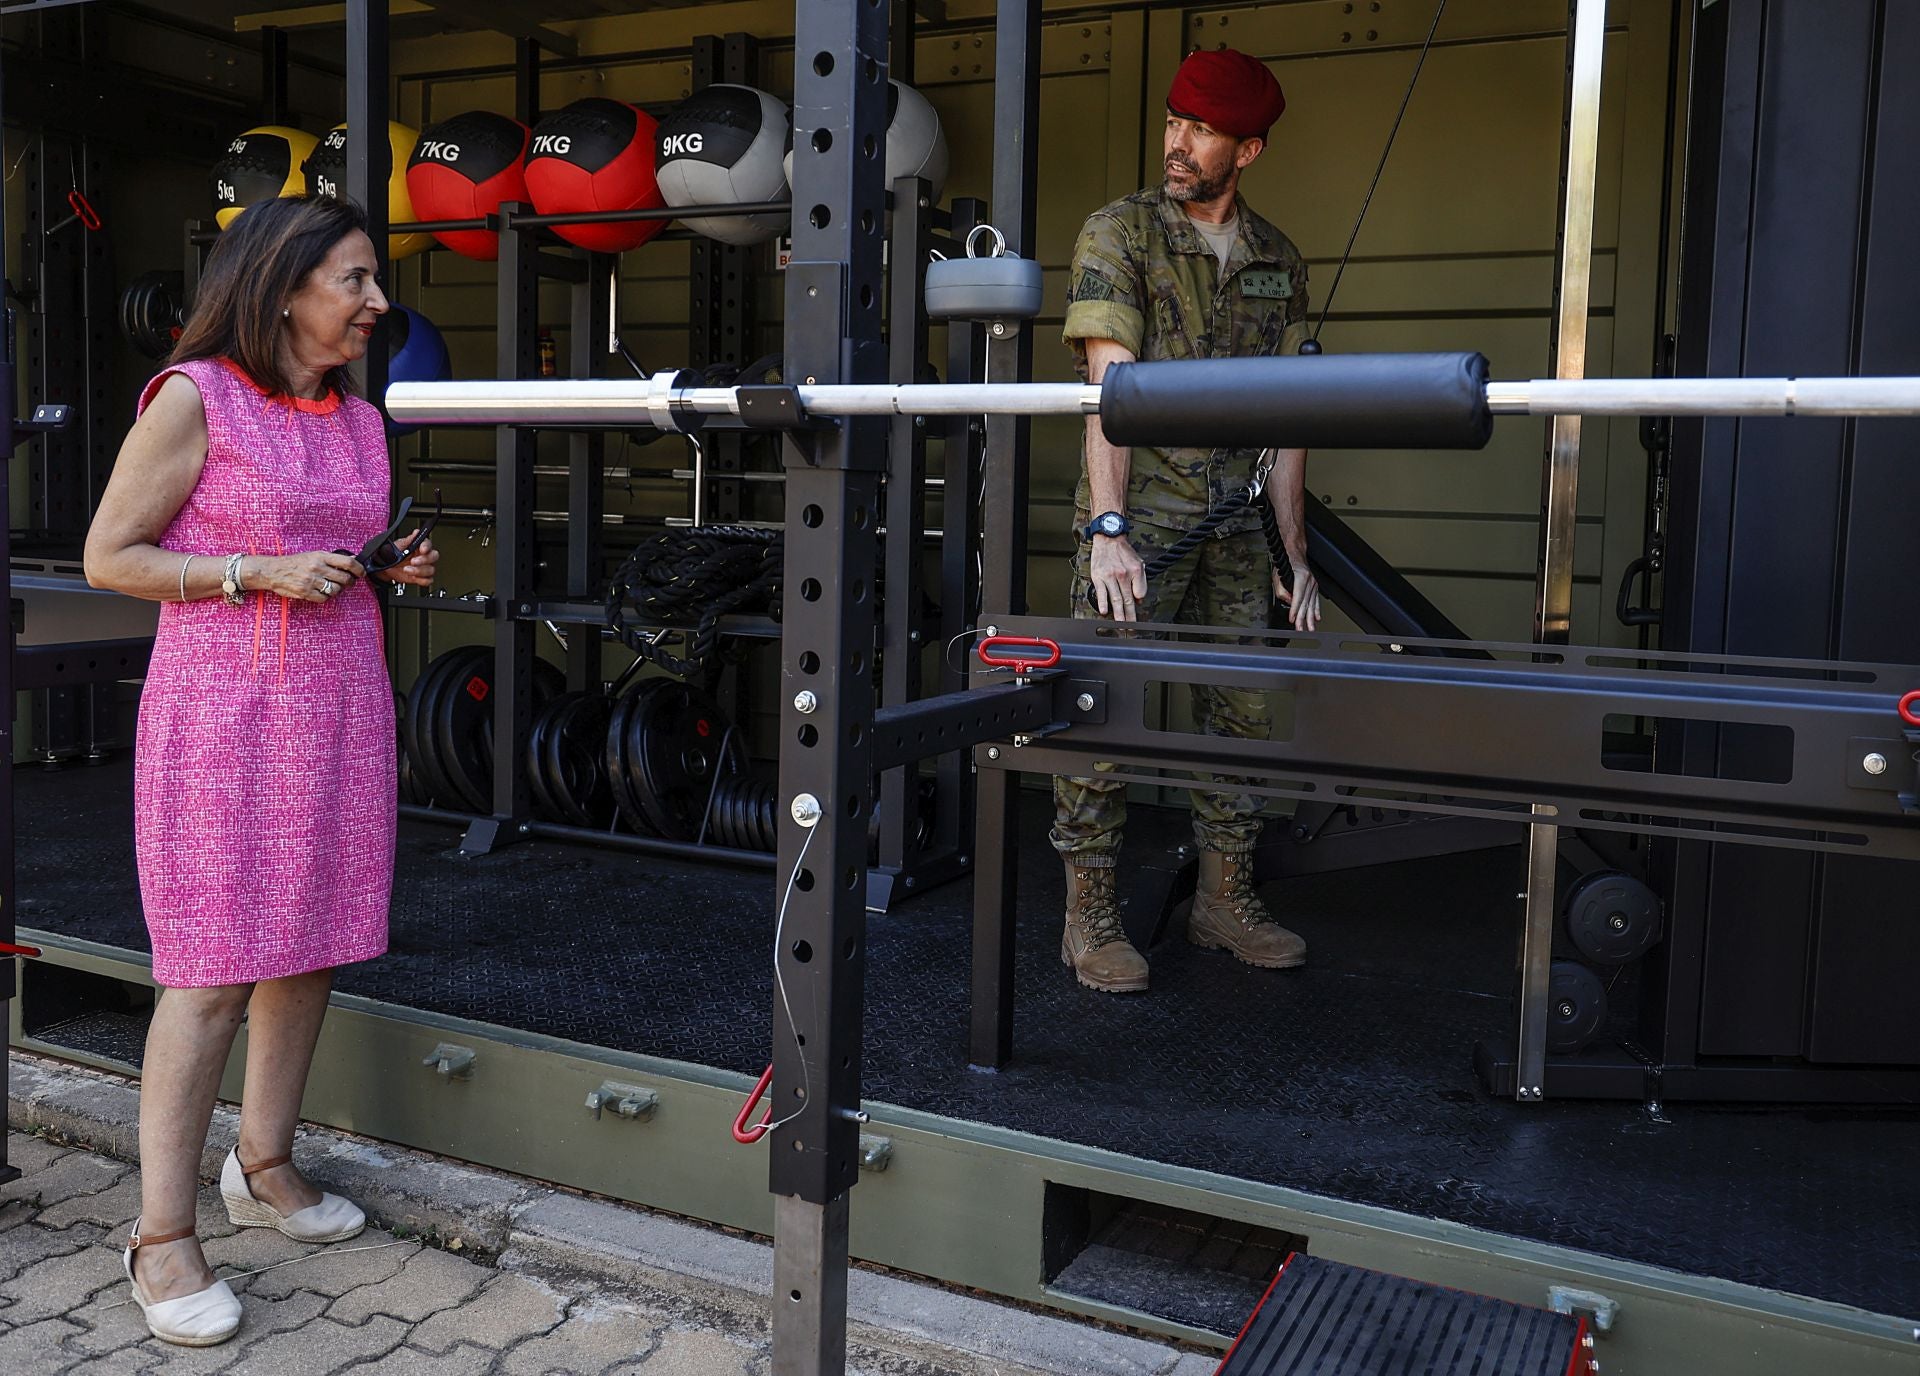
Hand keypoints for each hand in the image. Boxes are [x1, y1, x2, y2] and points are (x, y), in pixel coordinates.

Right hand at [248, 551, 364, 603]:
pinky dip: (325, 597)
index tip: (361, 573)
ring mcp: (311, 581)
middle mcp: (317, 568)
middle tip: (347, 582)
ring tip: (330, 586)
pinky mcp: (305, 592)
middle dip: (349, 582)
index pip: (348, 563)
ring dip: (337, 590)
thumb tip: (352, 560)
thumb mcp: (314, 555)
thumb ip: (332, 559)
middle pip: (345, 578)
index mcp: (321, 557)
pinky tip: (321, 592)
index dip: (359, 570)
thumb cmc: (294, 562)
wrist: (273, 570)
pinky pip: (324, 598)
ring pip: (336, 590)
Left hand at [374, 531, 438, 586]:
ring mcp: (424, 567)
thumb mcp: (398, 544)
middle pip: (434, 557)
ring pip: (431, 569)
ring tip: (407, 569)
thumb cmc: (392, 554)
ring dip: (419, 571)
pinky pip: (428, 580)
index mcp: (420, 546)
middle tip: (413, 561)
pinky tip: (413, 577)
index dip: (427, 547)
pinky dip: (421, 580)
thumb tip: (416, 532)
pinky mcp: (422, 577)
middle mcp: (424, 556)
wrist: (386, 567)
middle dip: (424, 560)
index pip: (429, 544)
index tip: (422, 550)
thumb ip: (409, 539)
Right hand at [1089, 534, 1146, 621]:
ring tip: (1121, 625)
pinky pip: (1101, 592)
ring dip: (1118, 614)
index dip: (1138, 605)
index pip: (1139, 594)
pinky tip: (1104, 612)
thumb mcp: (1138, 563)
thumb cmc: (1123, 551)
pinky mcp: (1098, 576)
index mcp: (1135, 571)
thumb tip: (1139, 598)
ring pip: (1116, 599)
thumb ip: (1140, 581)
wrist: (1108, 537)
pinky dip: (1103, 603)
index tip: (1138, 617)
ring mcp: (1110, 576)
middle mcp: (1123, 574)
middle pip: (1128, 600)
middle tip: (1132, 629)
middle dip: (1130, 617)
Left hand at [1275, 561, 1320, 631]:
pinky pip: (1316, 600)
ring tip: (1310, 628)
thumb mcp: (1278, 575)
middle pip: (1306, 603)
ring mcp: (1313, 583)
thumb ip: (1281, 590)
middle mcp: (1310, 581)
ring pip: (1312, 603)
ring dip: (1311, 617)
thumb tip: (1288, 601)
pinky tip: (1317, 618)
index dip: (1295, 610)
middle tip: (1301, 628)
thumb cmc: (1286, 562)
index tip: (1292, 619)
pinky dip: (1316, 610)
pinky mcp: (1314, 586)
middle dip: (1303, 618)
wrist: (1295, 552)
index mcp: (1301, 578)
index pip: (1298, 598)